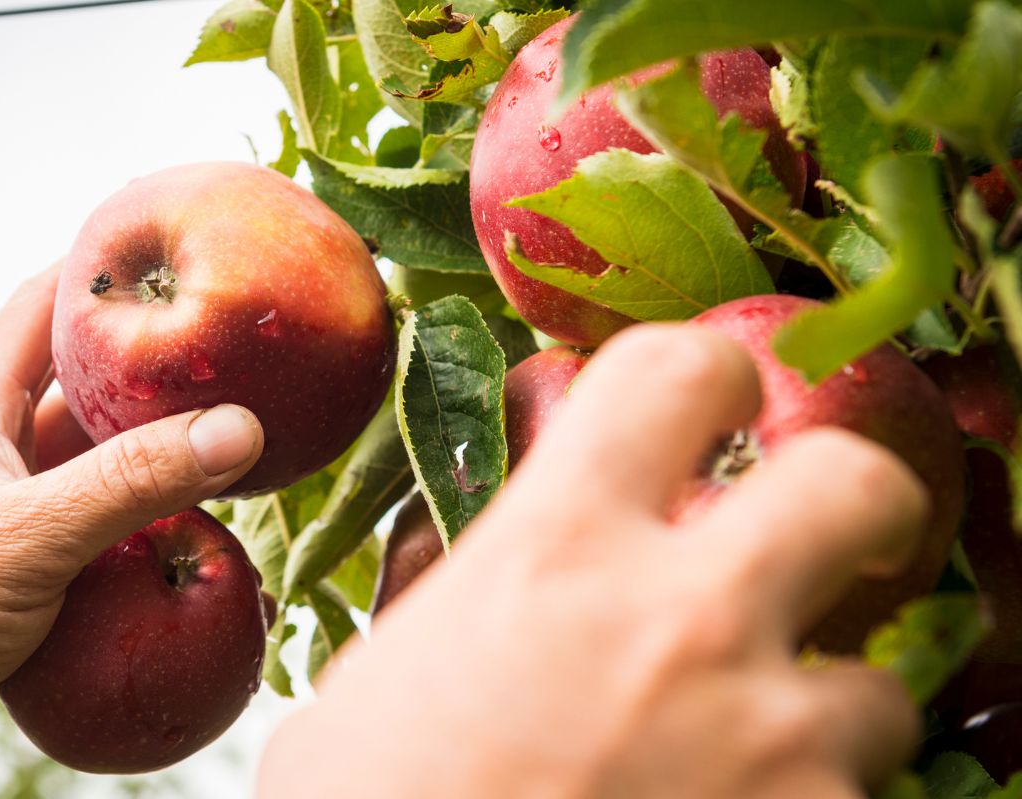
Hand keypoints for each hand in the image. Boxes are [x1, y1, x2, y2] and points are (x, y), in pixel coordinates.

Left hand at [0, 265, 263, 797]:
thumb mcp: (26, 537)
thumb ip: (132, 481)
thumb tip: (239, 428)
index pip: (38, 307)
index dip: (101, 272)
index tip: (174, 256)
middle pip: (78, 391)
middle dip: (151, 381)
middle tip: (230, 370)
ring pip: (88, 470)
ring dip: (149, 467)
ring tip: (227, 460)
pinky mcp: (5, 577)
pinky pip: (86, 536)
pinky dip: (134, 536)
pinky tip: (179, 554)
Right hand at [259, 325, 926, 797]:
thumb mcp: (384, 674)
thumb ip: (454, 590)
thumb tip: (472, 547)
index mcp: (556, 547)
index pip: (674, 373)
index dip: (711, 369)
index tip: (724, 398)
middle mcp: (679, 621)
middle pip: (852, 485)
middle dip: (855, 497)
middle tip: (828, 532)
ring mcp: (763, 740)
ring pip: (880, 687)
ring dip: (829, 706)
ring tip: (756, 742)